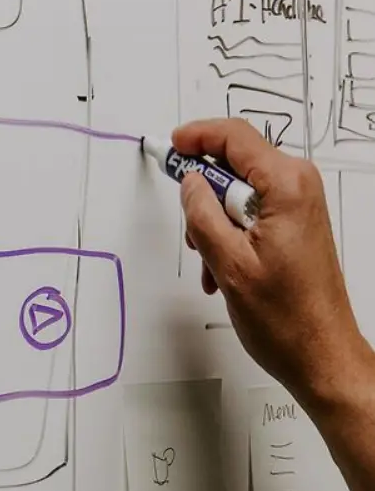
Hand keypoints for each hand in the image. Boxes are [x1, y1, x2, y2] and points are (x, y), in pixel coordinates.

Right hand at [177, 117, 367, 406]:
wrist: (319, 353)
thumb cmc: (287, 318)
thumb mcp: (228, 263)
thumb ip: (202, 215)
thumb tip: (189, 184)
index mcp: (287, 187)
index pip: (235, 137)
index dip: (197, 137)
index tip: (171, 147)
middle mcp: (298, 188)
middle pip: (234, 166)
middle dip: (203, 196)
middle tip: (191, 229)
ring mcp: (297, 207)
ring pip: (237, 195)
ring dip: (213, 224)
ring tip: (213, 263)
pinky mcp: (293, 225)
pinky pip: (249, 215)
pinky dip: (228, 237)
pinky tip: (224, 270)